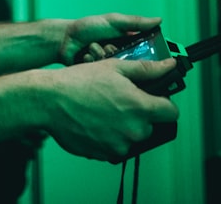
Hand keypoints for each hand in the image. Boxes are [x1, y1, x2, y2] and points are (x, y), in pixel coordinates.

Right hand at [44, 57, 179, 162]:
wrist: (49, 100)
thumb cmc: (79, 81)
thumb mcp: (115, 67)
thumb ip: (147, 69)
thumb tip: (169, 65)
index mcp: (140, 107)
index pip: (171, 113)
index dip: (164, 104)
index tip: (153, 99)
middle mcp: (132, 131)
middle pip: (150, 126)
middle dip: (140, 115)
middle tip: (119, 101)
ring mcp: (118, 146)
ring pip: (131, 138)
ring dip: (123, 127)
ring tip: (103, 110)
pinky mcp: (103, 155)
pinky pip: (114, 147)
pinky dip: (108, 136)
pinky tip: (94, 121)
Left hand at [58, 13, 161, 65]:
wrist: (64, 40)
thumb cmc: (87, 27)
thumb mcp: (112, 21)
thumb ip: (135, 22)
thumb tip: (158, 20)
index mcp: (126, 45)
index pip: (143, 54)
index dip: (141, 54)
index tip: (138, 50)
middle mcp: (119, 57)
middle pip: (129, 63)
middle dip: (116, 53)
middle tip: (108, 47)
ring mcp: (108, 67)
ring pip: (114, 68)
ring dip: (102, 55)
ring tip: (93, 48)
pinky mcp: (97, 75)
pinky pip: (101, 72)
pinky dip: (93, 61)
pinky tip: (86, 55)